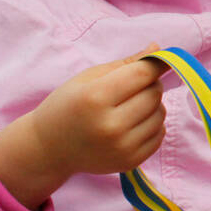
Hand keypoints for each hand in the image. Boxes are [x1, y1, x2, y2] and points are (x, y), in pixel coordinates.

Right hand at [0, 44, 166, 209]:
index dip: (155, 64)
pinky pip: (159, 135)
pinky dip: (152, 125)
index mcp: (95, 97)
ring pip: (160, 114)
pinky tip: (132, 123)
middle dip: (149, 85)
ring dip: (152, 106)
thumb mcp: (88, 78)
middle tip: (131, 87)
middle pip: (153, 94)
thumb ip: (125, 63)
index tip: (161, 60)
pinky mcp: (130, 161)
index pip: (142, 74)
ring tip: (129, 106)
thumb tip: (158, 48)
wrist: (49, 148)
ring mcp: (121, 147)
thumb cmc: (68, 106)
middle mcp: (110, 125)